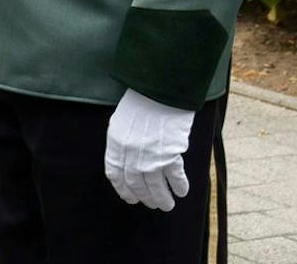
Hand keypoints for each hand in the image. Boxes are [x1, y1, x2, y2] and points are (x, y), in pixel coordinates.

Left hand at [105, 88, 194, 210]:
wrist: (161, 90)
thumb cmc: (143, 101)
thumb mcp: (122, 120)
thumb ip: (124, 141)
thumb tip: (129, 160)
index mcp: (115, 143)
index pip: (115, 173)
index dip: (123, 189)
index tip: (131, 198)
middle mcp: (130, 153)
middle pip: (136, 184)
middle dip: (145, 197)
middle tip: (154, 204)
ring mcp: (149, 156)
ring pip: (155, 186)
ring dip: (162, 199)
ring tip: (167, 205)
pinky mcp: (170, 155)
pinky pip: (174, 178)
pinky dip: (179, 187)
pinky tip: (181, 191)